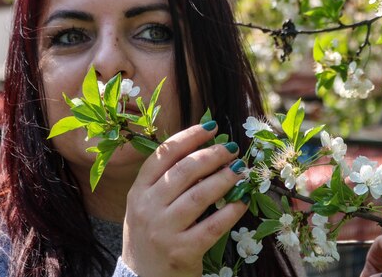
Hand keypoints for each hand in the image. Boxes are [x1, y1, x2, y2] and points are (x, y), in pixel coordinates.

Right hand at [122, 122, 247, 276]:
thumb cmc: (151, 235)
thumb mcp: (148, 205)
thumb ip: (168, 180)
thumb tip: (206, 149)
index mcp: (138, 191)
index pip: (164, 155)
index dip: (189, 137)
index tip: (212, 128)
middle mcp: (147, 208)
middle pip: (184, 171)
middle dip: (213, 155)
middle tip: (232, 149)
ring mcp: (163, 231)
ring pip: (199, 196)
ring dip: (225, 179)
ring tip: (241, 170)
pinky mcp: (181, 252)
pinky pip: (212, 227)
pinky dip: (231, 212)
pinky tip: (242, 202)